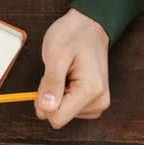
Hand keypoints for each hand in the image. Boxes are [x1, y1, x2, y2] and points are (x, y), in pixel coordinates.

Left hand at [36, 9, 111, 128]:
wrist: (90, 26)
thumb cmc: (73, 35)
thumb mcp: (55, 55)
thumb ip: (51, 84)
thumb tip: (45, 109)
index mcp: (90, 91)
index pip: (57, 118)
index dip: (45, 102)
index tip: (48, 81)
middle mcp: (99, 101)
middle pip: (60, 116)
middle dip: (52, 96)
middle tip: (59, 73)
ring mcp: (99, 103)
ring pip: (63, 113)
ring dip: (58, 94)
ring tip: (67, 73)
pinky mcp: (95, 102)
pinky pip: (70, 109)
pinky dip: (65, 95)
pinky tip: (71, 78)